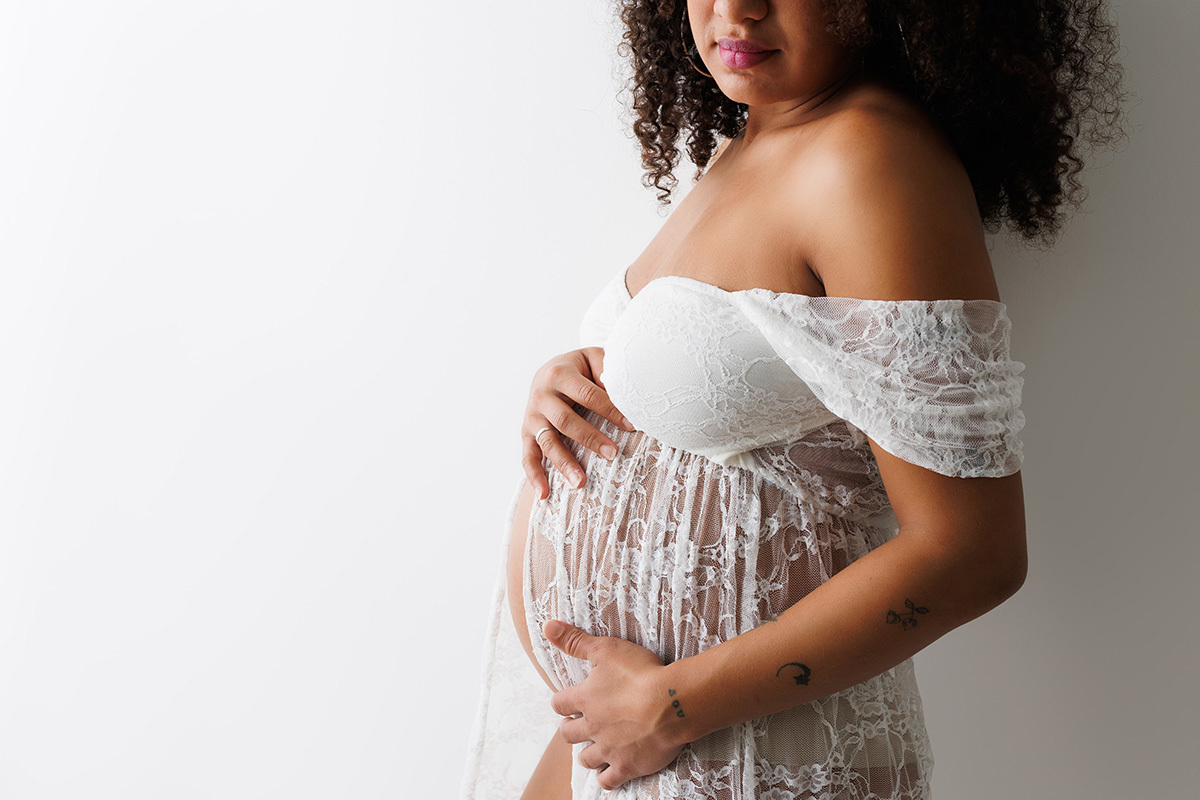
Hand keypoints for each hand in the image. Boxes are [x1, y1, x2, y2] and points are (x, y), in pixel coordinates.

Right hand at [522, 347, 634, 499]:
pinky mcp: (526, 432)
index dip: (610, 410)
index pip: (588, 394)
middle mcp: (541, 395)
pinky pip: (528, 456)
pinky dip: (534, 476)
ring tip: (581, 483)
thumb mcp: (593, 358)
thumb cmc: (580, 368)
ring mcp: (532, 416)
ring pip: (547, 442)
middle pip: (565, 421)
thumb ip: (605, 368)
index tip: (632, 425)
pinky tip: (544, 494)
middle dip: (590, 438)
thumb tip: (619, 389)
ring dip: (564, 463)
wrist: (550, 369)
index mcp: (559, 373)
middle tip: (613, 454)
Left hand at [543, 620, 687, 790]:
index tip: (567, 701)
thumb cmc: (641, 673)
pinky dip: (605, 778)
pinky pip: (608, 781)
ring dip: (586, 753)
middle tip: (579, 724)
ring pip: (585, 759)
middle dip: (571, 728)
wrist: (672, 703)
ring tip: (592, 748)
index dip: (562, 702)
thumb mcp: (606, 649)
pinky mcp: (627, 766)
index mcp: (584, 699)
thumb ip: (576, 640)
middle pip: (568, 733)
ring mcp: (608, 749)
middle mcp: (591, 726)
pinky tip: (608, 772)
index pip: (559, 703)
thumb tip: (548, 626)